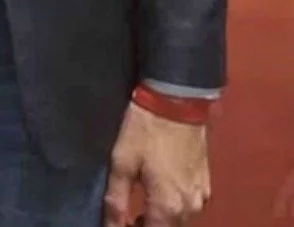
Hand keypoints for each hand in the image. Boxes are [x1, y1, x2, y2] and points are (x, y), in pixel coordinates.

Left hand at [103, 102, 210, 226]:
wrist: (177, 102)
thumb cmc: (145, 131)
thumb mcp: (122, 161)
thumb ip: (116, 198)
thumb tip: (111, 226)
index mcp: (168, 207)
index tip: (119, 223)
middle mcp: (190, 209)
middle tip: (127, 217)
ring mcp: (201, 196)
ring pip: (179, 220)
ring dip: (161, 220)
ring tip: (139, 209)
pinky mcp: (206, 183)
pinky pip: (188, 206)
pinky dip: (173, 207)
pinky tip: (158, 193)